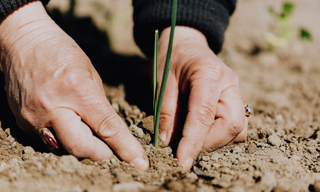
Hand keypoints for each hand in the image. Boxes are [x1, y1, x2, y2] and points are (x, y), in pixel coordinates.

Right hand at [0, 1, 147, 169]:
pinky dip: (63, 138)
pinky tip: (67, 123)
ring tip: (87, 130)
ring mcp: (34, 117)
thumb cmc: (61, 51)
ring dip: (82, 146)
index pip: (107, 128)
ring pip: (65, 149)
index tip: (139, 162)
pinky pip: (48, 142)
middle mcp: (53, 107)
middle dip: (102, 153)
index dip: (126, 148)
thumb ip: (100, 104)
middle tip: (110, 148)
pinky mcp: (22, 122)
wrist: (23, 41)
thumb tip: (109, 129)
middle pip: (82, 148)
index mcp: (77, 90)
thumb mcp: (90, 73)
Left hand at [158, 26, 247, 169]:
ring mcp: (236, 92)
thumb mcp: (162, 82)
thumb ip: (166, 111)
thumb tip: (168, 142)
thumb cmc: (171, 59)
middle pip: (233, 125)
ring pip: (238, 129)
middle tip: (184, 146)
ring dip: (215, 140)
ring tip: (191, 136)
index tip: (182, 161)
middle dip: (208, 143)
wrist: (186, 44)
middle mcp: (230, 84)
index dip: (193, 142)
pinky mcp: (235, 100)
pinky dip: (219, 134)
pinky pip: (235, 125)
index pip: (204, 115)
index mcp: (209, 74)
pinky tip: (201, 129)